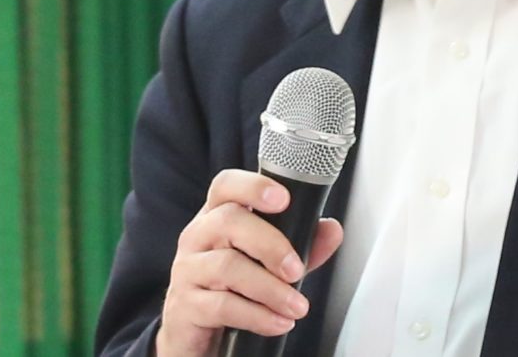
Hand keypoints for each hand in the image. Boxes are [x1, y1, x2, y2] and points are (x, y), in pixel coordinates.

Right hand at [154, 169, 343, 356]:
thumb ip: (302, 243)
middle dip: (271, 244)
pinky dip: (258, 315)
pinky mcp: (185, 306)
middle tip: (297, 269)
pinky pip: (222, 306)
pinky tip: (279, 322)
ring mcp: (186, 270)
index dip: (253, 186)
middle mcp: (197, 235)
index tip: (283, 199)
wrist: (195, 332)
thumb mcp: (268, 260)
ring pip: (227, 267)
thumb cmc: (235, 283)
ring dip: (270, 288)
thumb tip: (332, 230)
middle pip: (230, 221)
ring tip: (296, 305)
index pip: (226, 185)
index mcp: (217, 214)